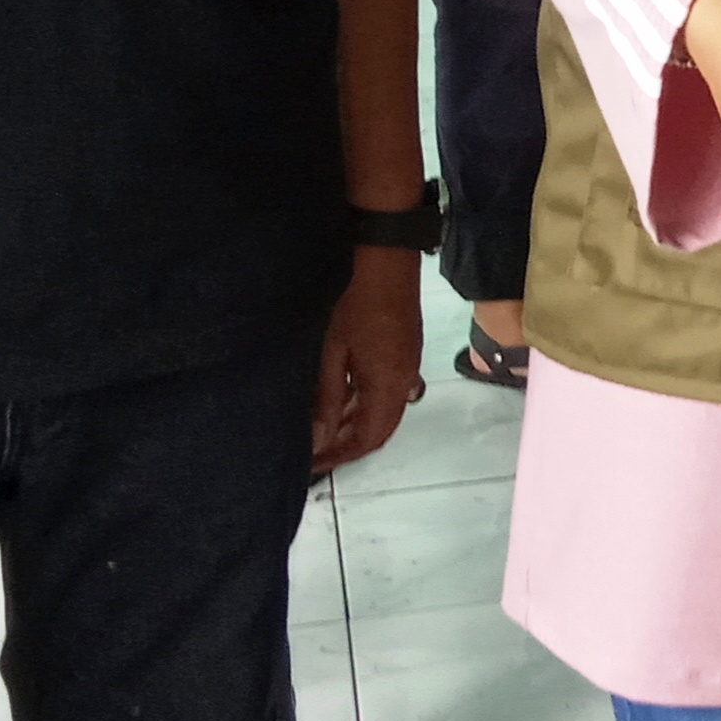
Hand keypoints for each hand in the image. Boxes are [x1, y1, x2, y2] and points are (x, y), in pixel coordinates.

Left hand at [313, 246, 426, 469]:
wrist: (385, 255)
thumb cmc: (353, 301)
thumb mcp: (332, 351)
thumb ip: (328, 397)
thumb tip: (322, 440)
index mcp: (388, 384)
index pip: (369, 437)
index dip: (342, 455)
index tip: (312, 465)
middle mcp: (404, 380)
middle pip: (381, 429)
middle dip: (349, 445)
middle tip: (315, 453)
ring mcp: (407, 364)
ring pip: (384, 410)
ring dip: (356, 424)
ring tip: (322, 432)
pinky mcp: (404, 350)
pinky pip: (387, 392)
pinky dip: (364, 404)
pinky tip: (341, 401)